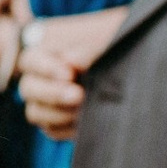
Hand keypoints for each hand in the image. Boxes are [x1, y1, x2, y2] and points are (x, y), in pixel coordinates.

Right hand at [17, 7, 126, 140]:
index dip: (45, 69)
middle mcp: (42, 76)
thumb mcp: (107, 37)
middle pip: (28, 89)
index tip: (68, 74)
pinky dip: (67, 129)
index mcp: (47, 50)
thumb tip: (72, 61)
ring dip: (58, 114)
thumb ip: (89, 47)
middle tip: (78, 95)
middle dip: (52, 94)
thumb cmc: (118, 41)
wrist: (138, 60)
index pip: (31, 60)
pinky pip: (52, 130)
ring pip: (36, 113)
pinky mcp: (60, 121)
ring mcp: (48, 100)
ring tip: (84, 111)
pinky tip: (88, 122)